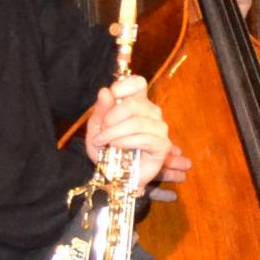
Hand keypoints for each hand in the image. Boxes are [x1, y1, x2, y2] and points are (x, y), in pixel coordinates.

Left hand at [84, 76, 173, 194]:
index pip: (138, 83)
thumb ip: (101, 110)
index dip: (124, 85)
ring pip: (136, 122)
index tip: (110, 96)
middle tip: (101, 131)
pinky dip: (125, 142)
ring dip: (114, 132)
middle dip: (111, 117)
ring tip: (104, 142)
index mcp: (137, 103)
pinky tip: (116, 147)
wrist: (114, 176)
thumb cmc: (107, 150)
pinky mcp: (163, 145)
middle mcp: (151, 112)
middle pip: (133, 103)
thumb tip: (105, 91)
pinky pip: (143, 138)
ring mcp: (159, 128)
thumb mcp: (96, 128)